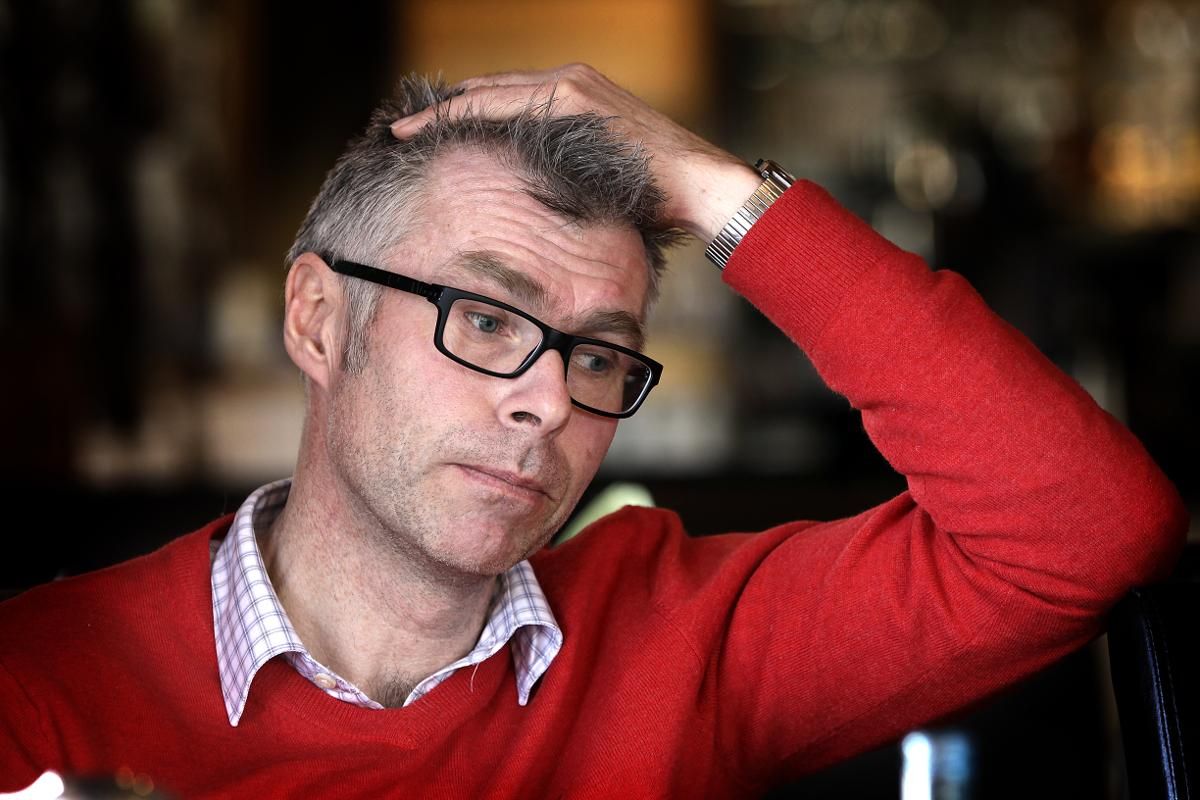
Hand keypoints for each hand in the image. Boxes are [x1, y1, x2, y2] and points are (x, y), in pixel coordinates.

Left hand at [390, 63, 761, 240]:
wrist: (701, 187)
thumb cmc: (658, 199)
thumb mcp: (600, 184)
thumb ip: (565, 182)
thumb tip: (534, 212)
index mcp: (575, 101)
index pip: (505, 103)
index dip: (464, 118)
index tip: (428, 138)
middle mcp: (569, 83)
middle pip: (488, 90)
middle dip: (443, 110)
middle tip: (401, 130)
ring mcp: (570, 86)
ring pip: (487, 91)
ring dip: (443, 110)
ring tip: (403, 129)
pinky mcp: (573, 98)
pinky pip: (501, 102)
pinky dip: (464, 112)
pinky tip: (432, 126)